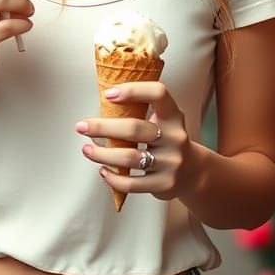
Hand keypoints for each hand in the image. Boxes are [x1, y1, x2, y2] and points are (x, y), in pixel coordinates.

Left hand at [75, 81, 203, 201]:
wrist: (193, 172)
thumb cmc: (167, 141)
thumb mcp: (164, 122)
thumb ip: (141, 113)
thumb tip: (102, 105)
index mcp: (173, 116)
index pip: (158, 94)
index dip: (133, 90)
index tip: (108, 94)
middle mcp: (175, 137)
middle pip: (134, 128)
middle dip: (103, 127)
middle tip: (81, 126)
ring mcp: (171, 162)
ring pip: (129, 157)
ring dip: (102, 154)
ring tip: (87, 150)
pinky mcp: (164, 184)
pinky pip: (132, 183)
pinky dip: (113, 178)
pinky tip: (103, 171)